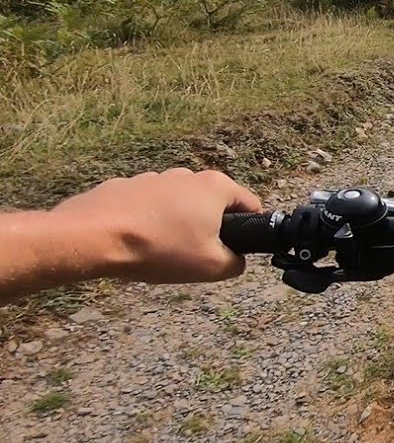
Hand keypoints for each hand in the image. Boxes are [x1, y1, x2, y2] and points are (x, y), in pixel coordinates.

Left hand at [52, 168, 262, 283]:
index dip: (250, 230)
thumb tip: (236, 260)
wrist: (92, 238)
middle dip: (209, 228)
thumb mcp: (211, 267)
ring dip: (176, 225)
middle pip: (211, 204)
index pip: (251, 204)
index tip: (235, 251)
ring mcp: (153, 177)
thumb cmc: (159, 248)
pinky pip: (146, 206)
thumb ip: (235, 263)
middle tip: (195, 256)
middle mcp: (187, 175)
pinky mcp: (124, 186)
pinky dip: (147, 222)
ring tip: (160, 252)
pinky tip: (135, 243)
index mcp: (215, 186)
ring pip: (178, 205)